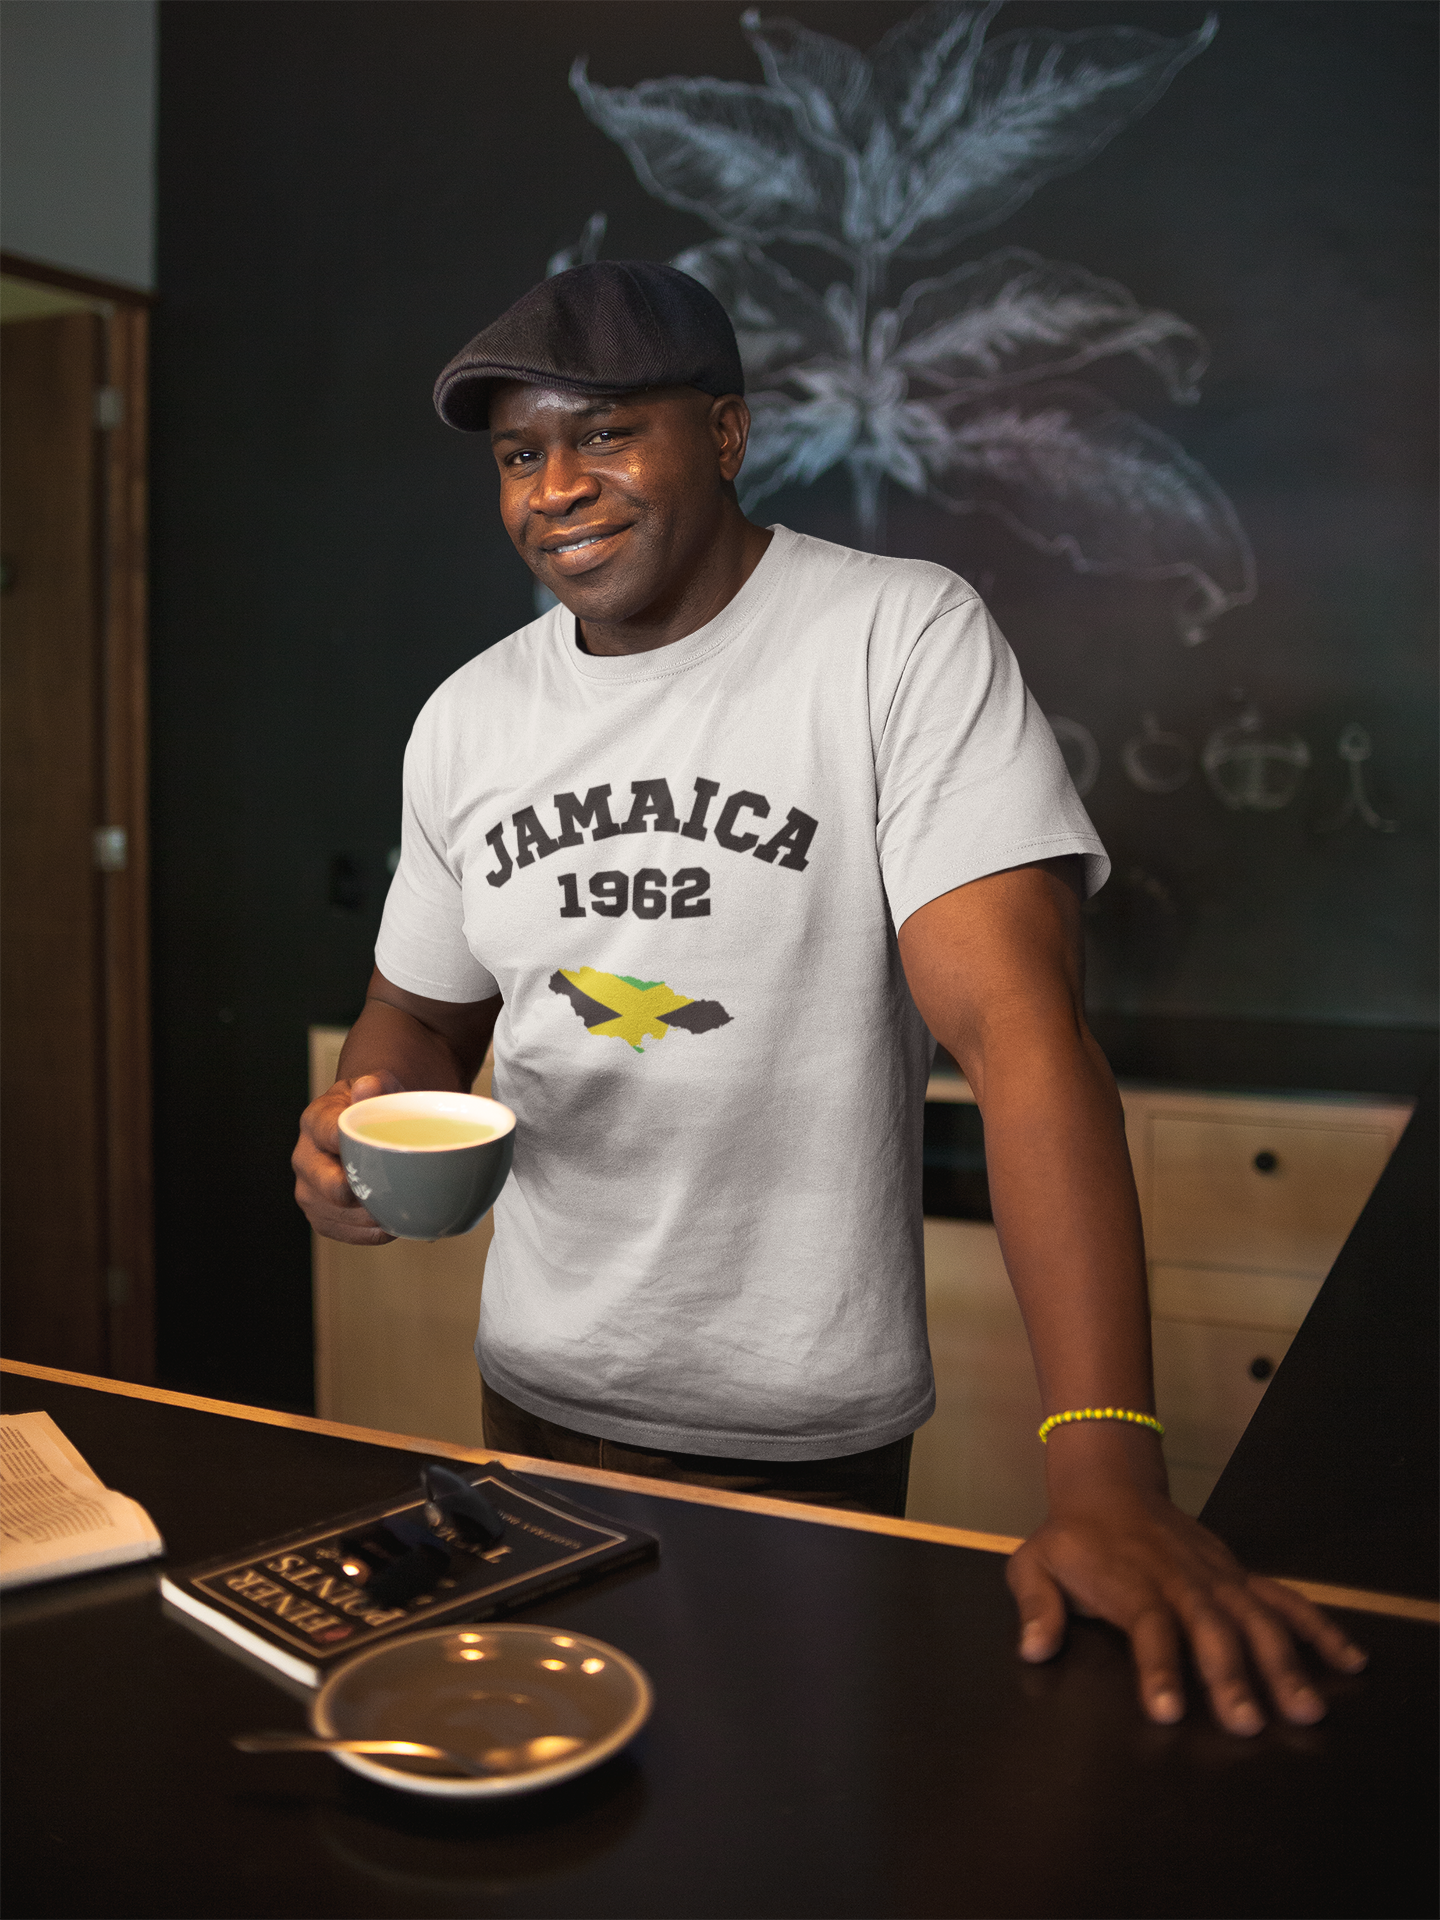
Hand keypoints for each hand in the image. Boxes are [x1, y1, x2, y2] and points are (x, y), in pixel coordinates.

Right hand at [292, 1072, 403, 1244]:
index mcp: (316, 1120)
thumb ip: (377, 1085)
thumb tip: (369, 1087)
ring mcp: (309, 1188)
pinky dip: (368, 1233)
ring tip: (398, 1210)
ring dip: (367, 1216)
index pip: (325, 1130)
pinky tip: (390, 1225)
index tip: (365, 1153)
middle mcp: (305, 1156)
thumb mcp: (378, 1087)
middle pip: (326, 1182)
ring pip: (333, 1212)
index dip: (343, 1142)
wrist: (364, 1129)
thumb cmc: (373, 1108)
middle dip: (357, 1190)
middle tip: (388, 1192)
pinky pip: (341, 1232)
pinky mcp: (320, 1215)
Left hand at [1007, 1455, 1367, 1734]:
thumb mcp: (1034, 1563)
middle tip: (1246, 1723)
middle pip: (1210, 1627)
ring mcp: (1215, 1575)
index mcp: (1130, 1582)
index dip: (1158, 1667)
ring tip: (1304, 1707)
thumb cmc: (1072, 1538)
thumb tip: (1034, 1649)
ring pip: (1255, 1617)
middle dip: (1229, 1675)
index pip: (1147, 1625)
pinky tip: (1348, 1660)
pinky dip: (1318, 1627)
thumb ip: (1035, 1605)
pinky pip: (1283, 1599)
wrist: (1110, 1487)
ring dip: (1282, 1661)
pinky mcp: (1238, 1574)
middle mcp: (1179, 1579)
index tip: (1168, 1710)